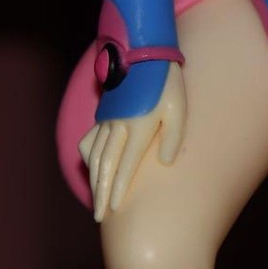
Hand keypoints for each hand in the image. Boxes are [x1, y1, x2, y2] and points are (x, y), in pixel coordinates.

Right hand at [78, 62, 185, 221]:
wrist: (143, 50)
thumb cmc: (167, 82)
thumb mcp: (178, 108)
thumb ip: (173, 137)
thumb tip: (165, 162)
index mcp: (138, 127)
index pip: (126, 165)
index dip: (119, 189)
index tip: (114, 211)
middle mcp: (118, 126)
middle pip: (105, 166)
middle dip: (101, 193)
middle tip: (97, 218)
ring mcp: (107, 119)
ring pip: (95, 155)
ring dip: (94, 179)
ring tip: (96, 200)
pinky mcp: (104, 113)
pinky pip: (90, 138)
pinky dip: (88, 156)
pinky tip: (91, 167)